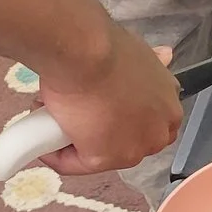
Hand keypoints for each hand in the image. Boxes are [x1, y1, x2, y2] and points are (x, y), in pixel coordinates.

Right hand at [33, 22, 183, 174]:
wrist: (88, 52)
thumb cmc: (108, 48)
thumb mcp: (142, 54)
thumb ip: (152, 64)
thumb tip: (164, 54)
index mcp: (168, 106)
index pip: (145, 122)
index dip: (117, 116)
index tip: (95, 106)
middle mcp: (158, 131)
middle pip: (121, 139)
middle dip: (96, 129)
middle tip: (74, 110)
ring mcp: (133, 149)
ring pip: (96, 151)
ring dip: (74, 138)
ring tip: (55, 114)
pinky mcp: (103, 159)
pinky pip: (73, 162)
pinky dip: (54, 151)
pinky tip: (44, 129)